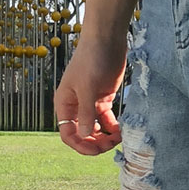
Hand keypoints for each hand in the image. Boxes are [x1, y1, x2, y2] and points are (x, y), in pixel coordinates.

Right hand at [55, 31, 128, 155]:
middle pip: (83, 134)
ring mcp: (90, 103)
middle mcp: (76, 106)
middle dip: (96, 143)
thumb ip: (87, 113)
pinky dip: (114, 127)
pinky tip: (123, 128)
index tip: (97, 150)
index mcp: (65, 104)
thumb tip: (86, 136)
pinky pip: (108, 120)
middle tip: (112, 145)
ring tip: (120, 137)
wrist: (107, 39)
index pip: (68, 134)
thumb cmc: (92, 59)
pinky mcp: (104, 99)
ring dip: (106, 137)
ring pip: (96, 130)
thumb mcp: (87, 87)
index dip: (80, 145)